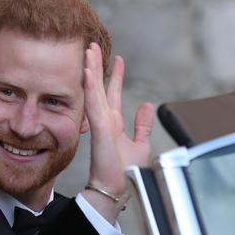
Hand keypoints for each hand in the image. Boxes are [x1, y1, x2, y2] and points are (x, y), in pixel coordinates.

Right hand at [82, 43, 154, 218]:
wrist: (117, 189)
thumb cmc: (126, 173)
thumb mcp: (140, 144)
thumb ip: (142, 125)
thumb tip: (147, 105)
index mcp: (114, 123)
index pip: (112, 94)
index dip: (114, 76)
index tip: (116, 59)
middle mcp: (105, 121)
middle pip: (100, 87)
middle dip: (97, 66)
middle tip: (93, 45)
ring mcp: (101, 124)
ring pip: (94, 91)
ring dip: (91, 70)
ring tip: (88, 50)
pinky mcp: (100, 129)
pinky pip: (94, 104)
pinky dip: (90, 87)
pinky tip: (87, 71)